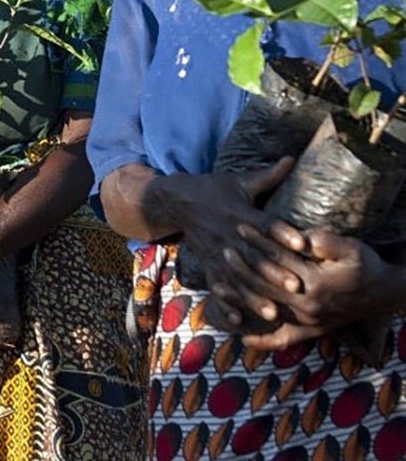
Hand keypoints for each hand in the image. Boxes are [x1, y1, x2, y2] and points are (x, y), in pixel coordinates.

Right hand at [164, 159, 301, 326]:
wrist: (176, 201)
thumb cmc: (213, 190)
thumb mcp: (238, 181)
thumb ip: (267, 175)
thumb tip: (293, 158)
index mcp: (240, 213)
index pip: (265, 224)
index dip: (283, 233)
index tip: (303, 243)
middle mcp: (229, 236)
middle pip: (254, 256)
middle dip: (274, 272)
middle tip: (296, 286)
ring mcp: (218, 253)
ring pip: (238, 278)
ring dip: (254, 295)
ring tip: (272, 311)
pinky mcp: (209, 265)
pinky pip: (218, 287)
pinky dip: (226, 303)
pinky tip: (236, 320)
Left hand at [216, 225, 401, 348]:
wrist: (384, 292)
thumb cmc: (366, 266)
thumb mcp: (352, 249)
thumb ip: (328, 242)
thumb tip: (303, 237)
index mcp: (315, 283)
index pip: (278, 258)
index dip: (258, 240)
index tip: (241, 226)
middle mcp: (307, 306)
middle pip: (266, 284)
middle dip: (242, 266)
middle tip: (223, 249)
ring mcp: (307, 322)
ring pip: (266, 311)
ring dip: (240, 299)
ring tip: (217, 287)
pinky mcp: (309, 331)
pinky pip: (280, 340)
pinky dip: (260, 340)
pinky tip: (240, 335)